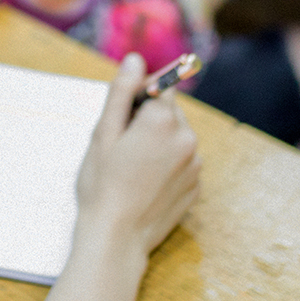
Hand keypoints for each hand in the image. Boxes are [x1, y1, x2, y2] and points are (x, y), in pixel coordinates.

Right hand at [74, 54, 200, 256]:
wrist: (116, 240)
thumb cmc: (102, 186)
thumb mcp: (103, 134)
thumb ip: (122, 92)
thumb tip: (135, 60)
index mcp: (163, 121)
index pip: (161, 86)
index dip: (138, 98)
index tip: (122, 119)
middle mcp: (187, 139)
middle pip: (170, 112)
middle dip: (148, 120)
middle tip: (122, 147)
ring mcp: (195, 165)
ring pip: (177, 137)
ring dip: (159, 142)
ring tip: (133, 168)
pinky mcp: (197, 186)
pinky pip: (183, 162)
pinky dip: (167, 165)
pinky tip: (145, 183)